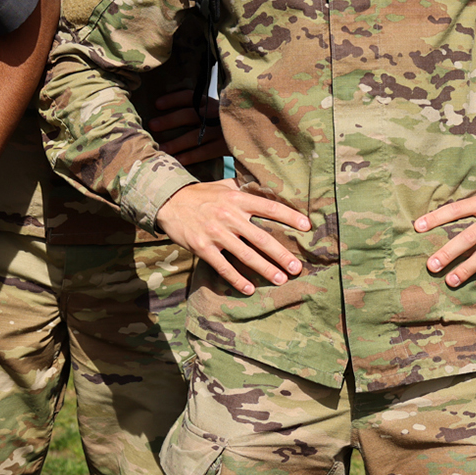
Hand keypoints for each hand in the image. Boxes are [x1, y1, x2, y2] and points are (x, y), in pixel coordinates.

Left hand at [150, 88, 226, 166]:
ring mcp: (223, 130)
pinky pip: (205, 151)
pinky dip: (191, 156)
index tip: (157, 104)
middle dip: (169, 120)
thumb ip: (202, 111)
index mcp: (213, 102)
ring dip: (176, 142)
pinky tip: (178, 160)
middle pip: (189, 115)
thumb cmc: (232, 124)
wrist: (260, 134)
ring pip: (195, 136)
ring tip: (161, 148)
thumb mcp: (220, 112)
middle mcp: (217, 114)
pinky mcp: (228, 146)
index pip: (190, 96)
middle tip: (152, 125)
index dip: (173, 99)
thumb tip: (173, 116)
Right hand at [156, 180, 309, 294]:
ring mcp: (216, 233)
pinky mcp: (203, 247)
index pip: (269, 207)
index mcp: (237, 199)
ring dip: (265, 269)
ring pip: (246, 255)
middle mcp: (229, 216)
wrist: (168, 202)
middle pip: (262, 238)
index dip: (289, 217)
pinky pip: (223, 267)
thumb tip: (264, 187)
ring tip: (280, 279)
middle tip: (297, 267)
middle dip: (282, 254)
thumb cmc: (200, 194)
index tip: (307, 227)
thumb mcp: (222, 185)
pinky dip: (237, 279)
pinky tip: (249, 289)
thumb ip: (242, 189)